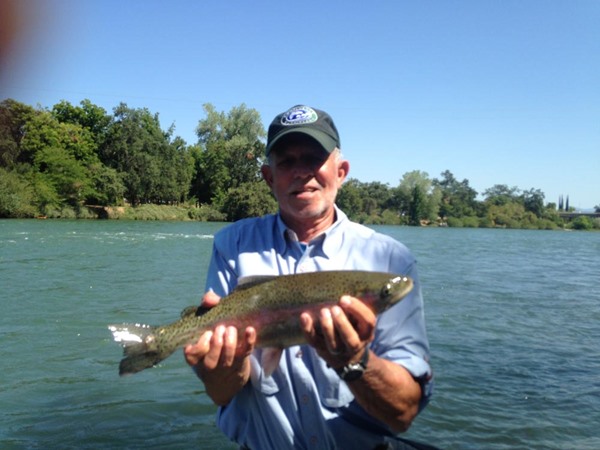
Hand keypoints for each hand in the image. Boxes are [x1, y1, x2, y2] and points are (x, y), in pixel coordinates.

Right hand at [184, 291, 256, 405]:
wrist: (230, 359)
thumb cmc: (214, 333)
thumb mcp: (208, 319)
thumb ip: (207, 305)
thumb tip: (209, 300)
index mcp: (196, 355)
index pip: (192, 355)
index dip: (199, 346)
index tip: (207, 333)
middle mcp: (209, 363)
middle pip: (210, 360)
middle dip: (216, 343)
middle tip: (221, 329)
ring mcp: (226, 365)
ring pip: (227, 359)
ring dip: (230, 343)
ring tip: (231, 329)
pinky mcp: (241, 361)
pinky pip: (245, 353)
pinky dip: (249, 341)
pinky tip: (249, 330)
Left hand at [300, 296, 375, 369]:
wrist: (346, 356)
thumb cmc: (352, 327)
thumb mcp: (359, 320)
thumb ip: (354, 308)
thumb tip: (342, 285)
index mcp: (366, 332)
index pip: (368, 322)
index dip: (358, 310)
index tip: (344, 299)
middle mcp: (355, 344)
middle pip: (350, 338)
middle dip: (342, 323)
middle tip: (334, 308)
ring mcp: (338, 350)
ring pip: (333, 344)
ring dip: (327, 328)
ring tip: (323, 312)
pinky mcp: (322, 350)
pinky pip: (314, 341)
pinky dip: (308, 329)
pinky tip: (304, 316)